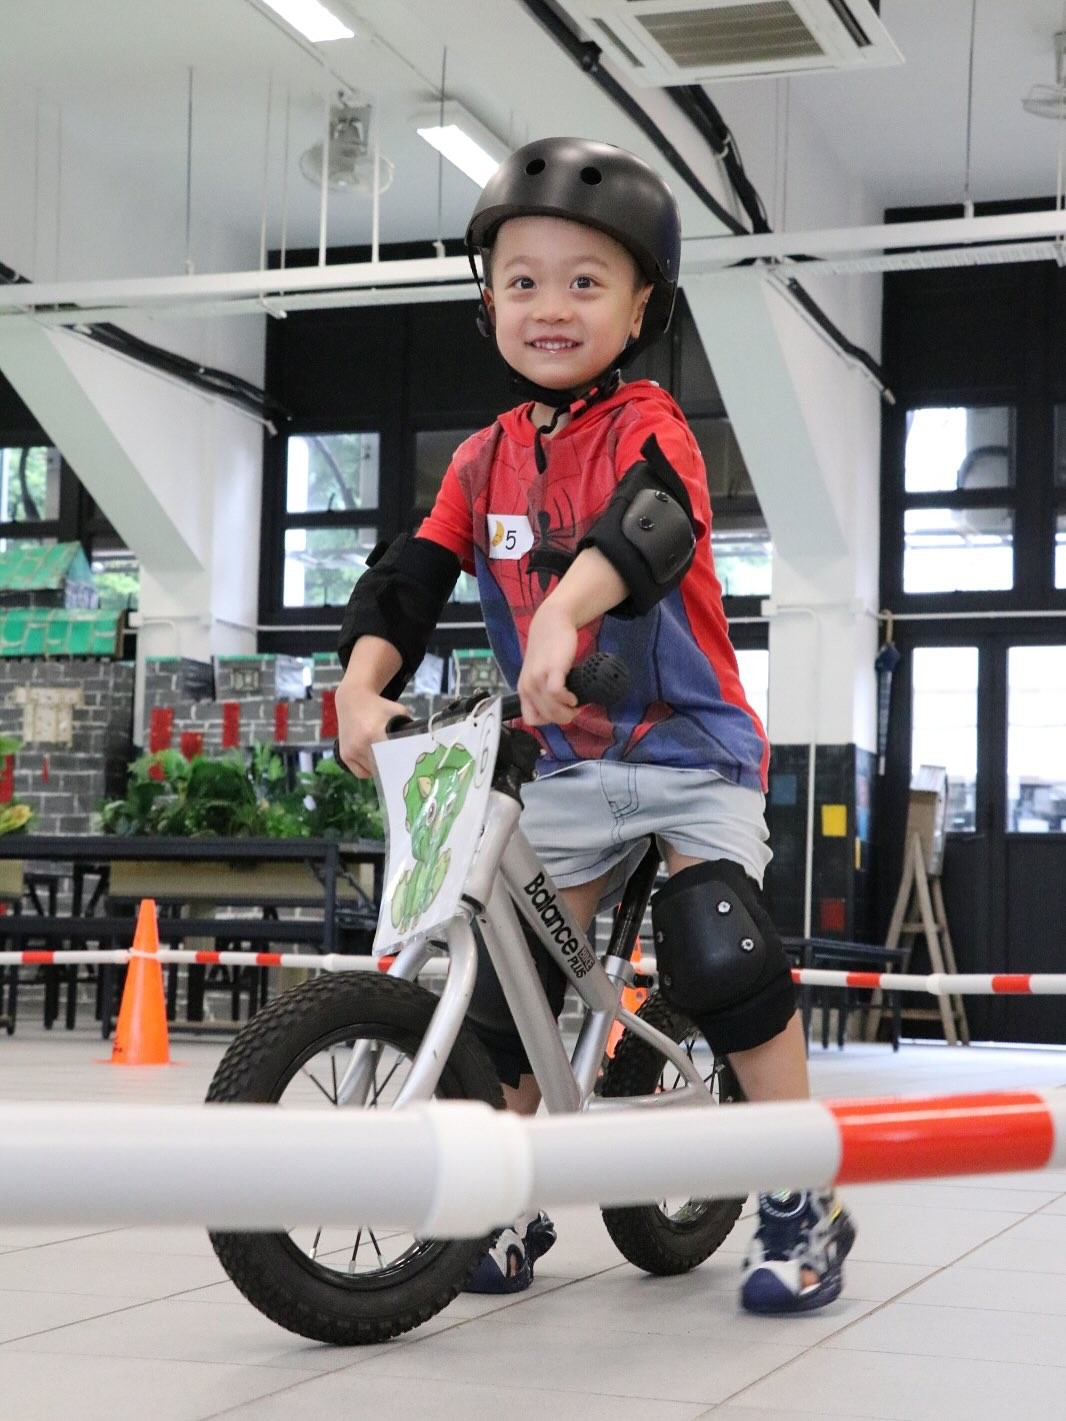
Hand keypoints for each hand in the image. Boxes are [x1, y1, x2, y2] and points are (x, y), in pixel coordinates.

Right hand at [335, 681, 408, 777]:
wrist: (352, 700)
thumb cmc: (379, 706)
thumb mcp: (399, 712)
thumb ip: (408, 729)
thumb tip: (420, 748)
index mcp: (375, 733)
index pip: (393, 758)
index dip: (402, 763)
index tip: (410, 765)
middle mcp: (360, 745)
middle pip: (383, 768)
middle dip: (393, 768)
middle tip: (403, 766)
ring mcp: (351, 752)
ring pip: (372, 772)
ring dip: (381, 769)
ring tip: (387, 758)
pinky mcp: (344, 756)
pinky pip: (361, 772)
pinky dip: (369, 770)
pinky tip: (375, 760)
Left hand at [518, 604, 578, 724]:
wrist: (551, 623)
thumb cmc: (549, 648)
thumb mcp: (539, 672)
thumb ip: (543, 688)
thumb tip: (559, 707)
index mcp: (523, 689)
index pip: (531, 719)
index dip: (548, 721)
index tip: (561, 712)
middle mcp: (527, 686)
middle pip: (545, 717)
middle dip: (563, 718)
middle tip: (574, 710)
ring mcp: (538, 678)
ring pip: (552, 710)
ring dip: (567, 712)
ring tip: (576, 704)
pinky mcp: (551, 670)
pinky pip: (557, 694)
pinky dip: (568, 700)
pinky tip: (574, 696)